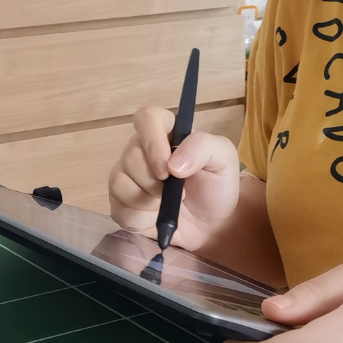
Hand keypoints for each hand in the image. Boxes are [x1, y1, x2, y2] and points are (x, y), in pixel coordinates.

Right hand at [108, 106, 240, 250]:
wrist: (211, 224)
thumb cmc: (216, 186)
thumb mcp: (224, 160)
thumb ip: (204, 148)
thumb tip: (173, 163)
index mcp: (166, 131)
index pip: (147, 118)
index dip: (153, 141)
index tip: (167, 168)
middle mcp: (141, 148)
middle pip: (131, 156)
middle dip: (155, 182)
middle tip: (179, 194)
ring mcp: (127, 174)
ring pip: (120, 182)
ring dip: (148, 201)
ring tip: (168, 206)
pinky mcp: (120, 201)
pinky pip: (119, 207)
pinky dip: (140, 217)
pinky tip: (155, 216)